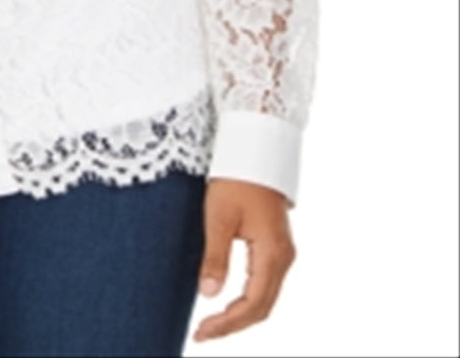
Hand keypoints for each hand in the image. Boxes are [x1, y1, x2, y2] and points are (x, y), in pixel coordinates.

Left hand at [192, 177, 295, 342]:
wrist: (255, 150)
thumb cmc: (236, 178)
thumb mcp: (219, 217)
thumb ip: (216, 257)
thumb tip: (209, 295)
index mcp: (272, 253)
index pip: (252, 305)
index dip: (227, 324)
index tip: (201, 332)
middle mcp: (283, 258)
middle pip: (262, 307)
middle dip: (232, 324)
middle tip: (202, 333)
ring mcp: (282, 253)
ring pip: (264, 298)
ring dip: (240, 315)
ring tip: (211, 323)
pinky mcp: (275, 246)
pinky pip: (265, 284)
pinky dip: (246, 299)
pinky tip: (228, 303)